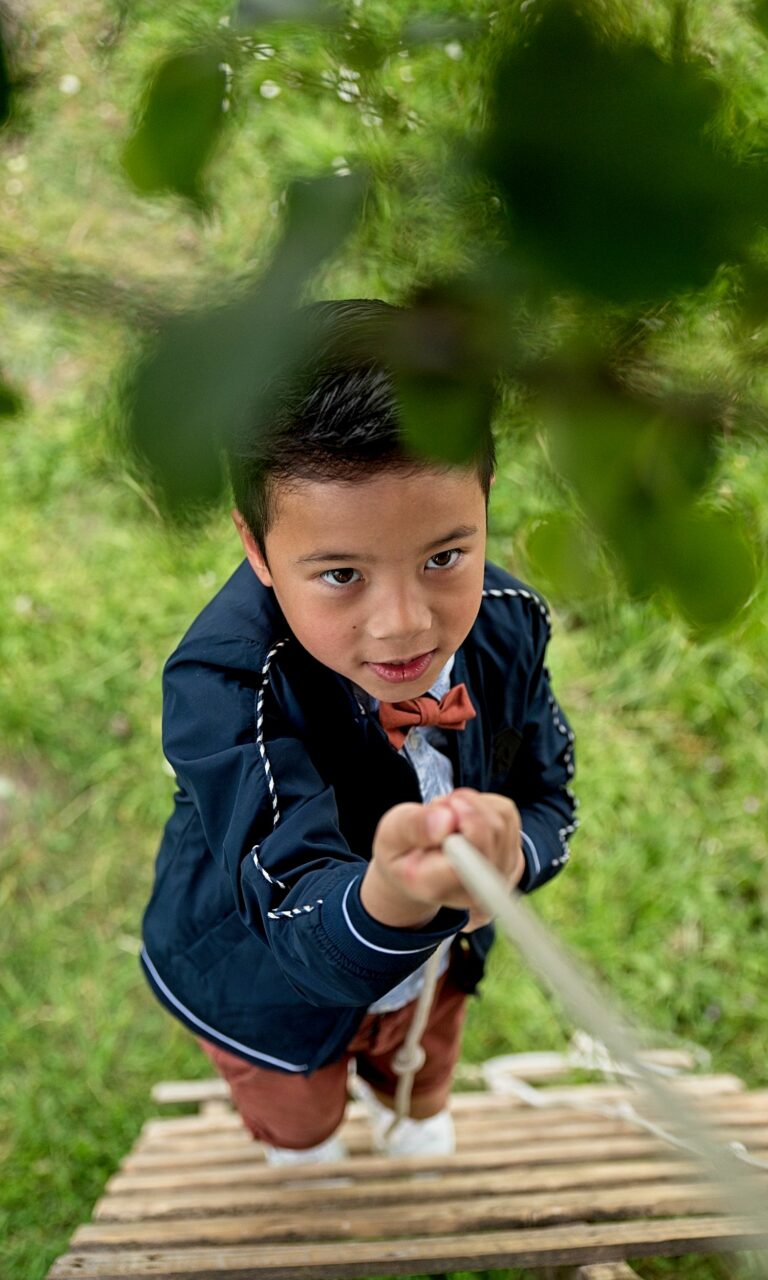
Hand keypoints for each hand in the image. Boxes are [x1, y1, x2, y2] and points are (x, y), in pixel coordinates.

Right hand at [360, 788, 523, 929]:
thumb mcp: (391, 833)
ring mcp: (497, 878)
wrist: (418, 871)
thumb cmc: (402, 851)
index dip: (464, 821)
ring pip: (501, 817)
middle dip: (463, 804)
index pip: (470, 855)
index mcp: (435, 886)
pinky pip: (508, 815)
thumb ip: (413, 826)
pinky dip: (486, 805)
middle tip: (438, 809)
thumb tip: (447, 818)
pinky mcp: (512, 862)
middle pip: (491, 829)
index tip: (444, 809)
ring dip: (473, 804)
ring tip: (449, 816)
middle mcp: (473, 890)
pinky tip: (465, 819)